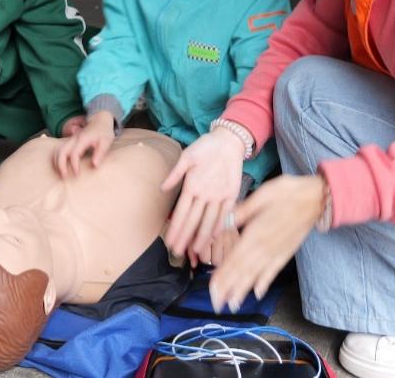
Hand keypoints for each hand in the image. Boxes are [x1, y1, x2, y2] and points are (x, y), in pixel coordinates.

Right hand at [53, 112, 114, 178]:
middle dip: (60, 165)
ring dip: (57, 162)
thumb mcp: (106, 142)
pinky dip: (57, 159)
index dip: (74, 165)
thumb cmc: (103, 132)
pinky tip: (60, 167)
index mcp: (83, 139)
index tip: (77, 174)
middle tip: (64, 177)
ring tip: (61, 174)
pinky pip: (59, 150)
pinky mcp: (69, 142)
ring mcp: (70, 140)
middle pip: (61, 151)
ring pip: (57, 150)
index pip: (74, 153)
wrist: (99, 120)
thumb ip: (100, 153)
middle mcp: (74, 139)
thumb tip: (95, 165)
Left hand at [161, 127, 248, 264]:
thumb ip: (175, 174)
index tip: (170, 242)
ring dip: (202, 237)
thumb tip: (162, 188)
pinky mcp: (231, 194)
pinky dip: (220, 226)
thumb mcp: (186, 156)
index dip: (176, 229)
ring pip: (209, 220)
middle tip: (178, 253)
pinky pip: (225, 213)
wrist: (229, 141)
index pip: (181, 212)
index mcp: (192, 185)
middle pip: (194, 220)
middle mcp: (205, 193)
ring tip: (196, 252)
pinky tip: (215, 237)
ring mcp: (219, 195)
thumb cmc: (205, 147)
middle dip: (185, 238)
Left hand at [209, 175, 325, 311]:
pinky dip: (264, 283)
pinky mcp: (286, 253)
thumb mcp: (261, 195)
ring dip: (243, 290)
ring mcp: (277, 252)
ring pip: (256, 275)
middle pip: (243, 271)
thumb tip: (224, 220)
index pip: (235, 258)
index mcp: (256, 233)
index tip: (212, 288)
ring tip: (232, 305)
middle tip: (216, 304)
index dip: (223, 275)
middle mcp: (265, 247)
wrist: (317, 199)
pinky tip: (257, 293)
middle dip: (228, 288)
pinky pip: (273, 271)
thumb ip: (242, 211)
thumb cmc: (288, 193)